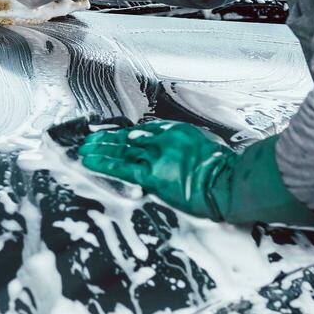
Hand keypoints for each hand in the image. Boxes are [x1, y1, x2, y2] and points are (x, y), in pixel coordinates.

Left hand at [79, 120, 232, 219]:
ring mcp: (157, 155)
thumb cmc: (224, 170)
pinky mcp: (151, 173)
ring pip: (122, 149)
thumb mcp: (207, 146)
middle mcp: (164, 139)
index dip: (128, 135)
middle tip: (92, 138)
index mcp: (178, 131)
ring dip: (100, 148)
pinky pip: (121, 167)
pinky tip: (90, 161)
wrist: (228, 183)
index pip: (146, 131)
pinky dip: (104, 162)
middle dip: (109, 138)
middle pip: (130, 137)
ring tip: (85, 149)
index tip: (118, 136)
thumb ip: (188, 145)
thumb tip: (179, 151)